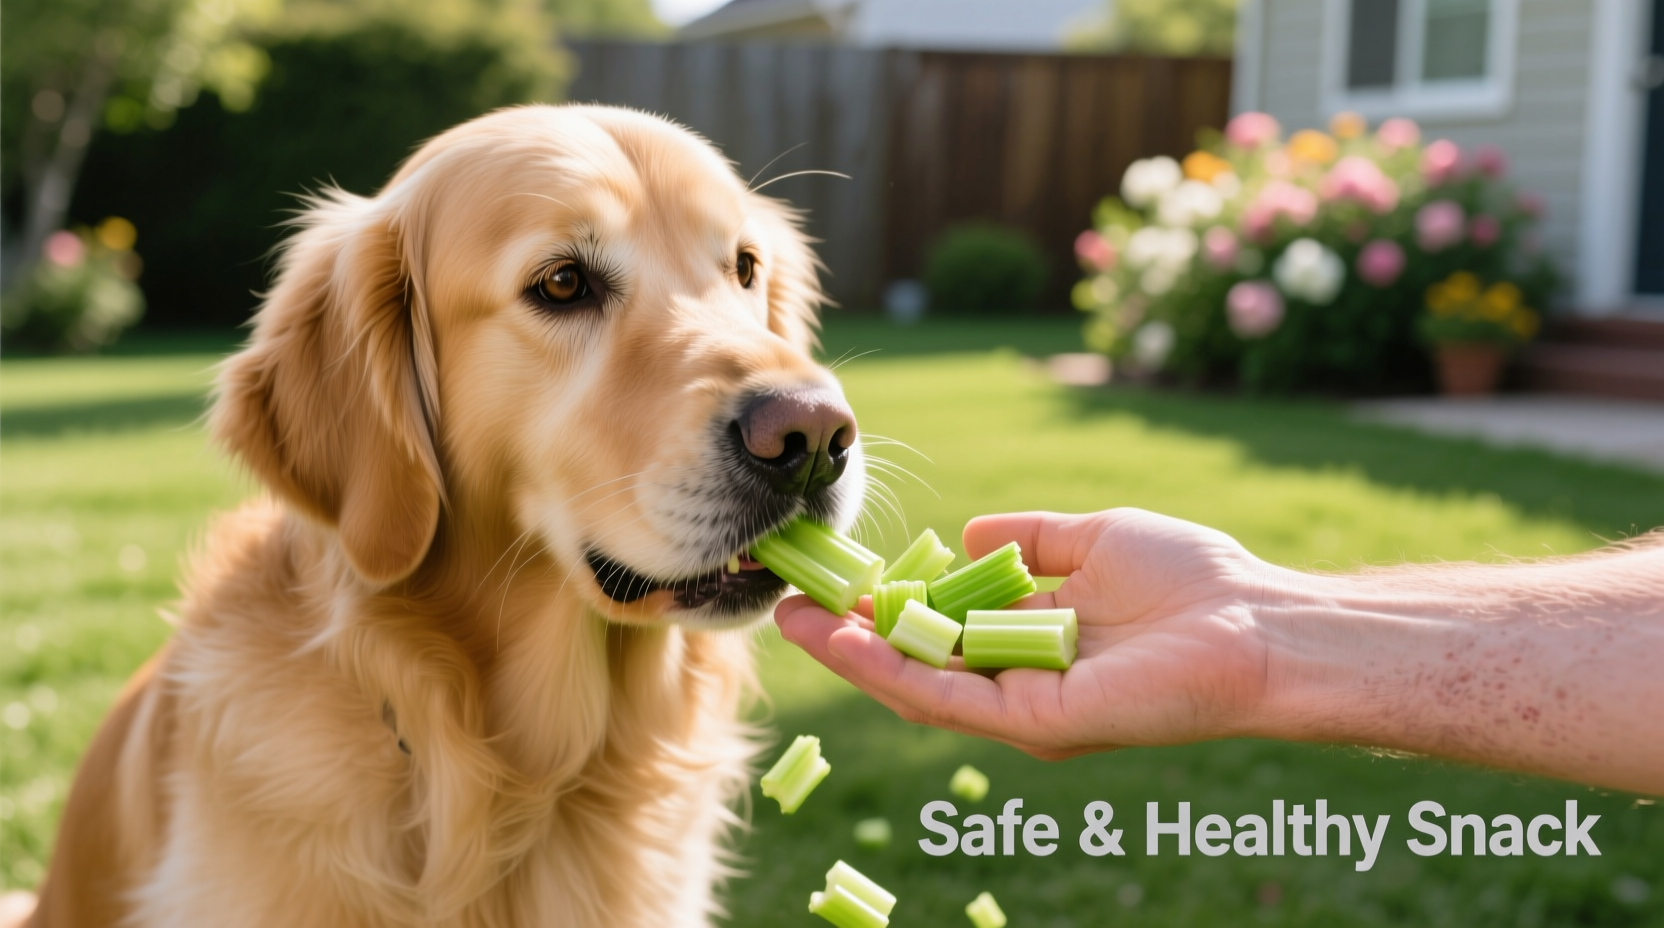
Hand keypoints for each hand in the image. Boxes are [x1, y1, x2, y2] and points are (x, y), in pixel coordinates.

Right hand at [775, 509, 1277, 759]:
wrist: (1257, 624)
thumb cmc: (1192, 580)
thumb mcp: (1093, 539)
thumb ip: (1030, 538)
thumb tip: (967, 532)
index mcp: (1031, 643)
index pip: (942, 630)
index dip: (886, 607)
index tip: (837, 578)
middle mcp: (1019, 683)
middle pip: (916, 662)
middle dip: (850, 636)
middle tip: (789, 604)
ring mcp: (1024, 707)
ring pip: (918, 685)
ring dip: (852, 655)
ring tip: (793, 620)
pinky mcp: (1035, 720)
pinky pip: (950, 696)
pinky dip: (893, 670)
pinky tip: (849, 639)